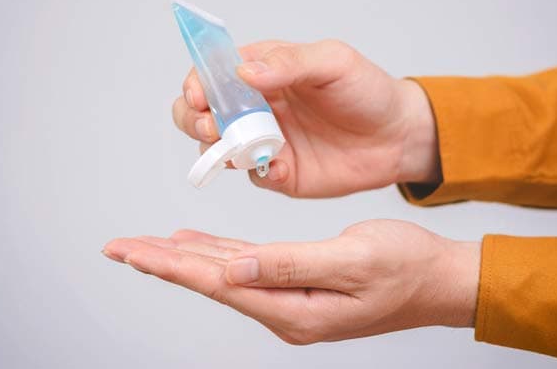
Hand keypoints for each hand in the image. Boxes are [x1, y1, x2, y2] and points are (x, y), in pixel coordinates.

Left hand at [102, 220, 479, 343]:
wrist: (438, 280)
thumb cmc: (406, 266)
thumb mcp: (352, 261)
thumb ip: (290, 265)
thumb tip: (234, 270)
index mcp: (294, 309)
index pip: (217, 283)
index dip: (170, 265)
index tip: (129, 251)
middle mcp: (284, 310)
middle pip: (209, 281)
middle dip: (160, 262)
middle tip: (117, 247)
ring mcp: (290, 300)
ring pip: (222, 273)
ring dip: (181, 259)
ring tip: (143, 246)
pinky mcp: (297, 284)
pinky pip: (246, 268)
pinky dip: (216, 253)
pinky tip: (196, 246)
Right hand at [172, 39, 440, 196]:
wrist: (398, 137)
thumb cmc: (367, 90)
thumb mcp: (333, 62)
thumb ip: (290, 61)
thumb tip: (244, 71)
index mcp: (262, 70)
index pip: (212, 71)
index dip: (197, 82)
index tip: (199, 94)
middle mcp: (254, 106)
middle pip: (200, 112)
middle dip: (193, 119)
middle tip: (212, 126)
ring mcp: (263, 141)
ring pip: (216, 147)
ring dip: (216, 150)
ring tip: (238, 150)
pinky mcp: (279, 172)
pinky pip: (254, 176)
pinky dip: (260, 173)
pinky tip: (282, 169)